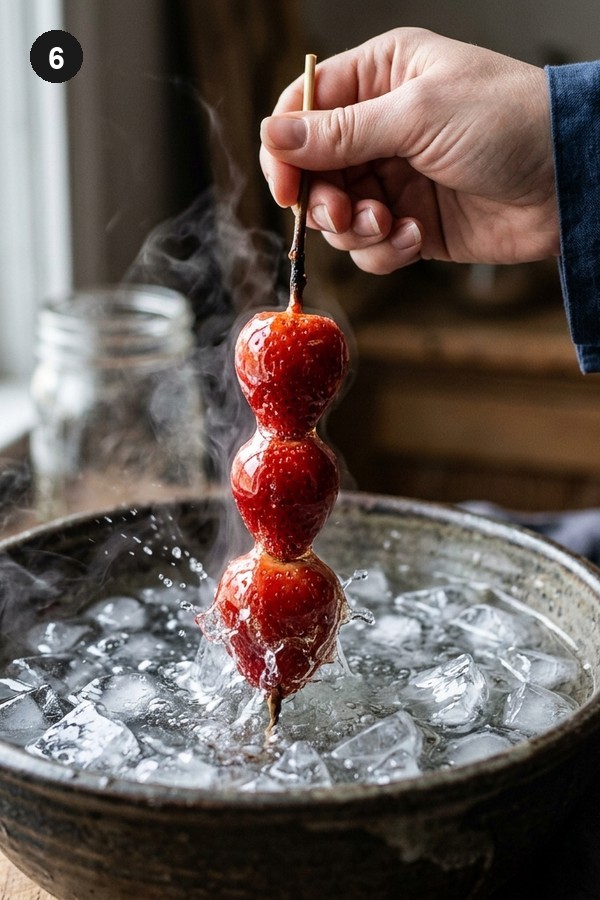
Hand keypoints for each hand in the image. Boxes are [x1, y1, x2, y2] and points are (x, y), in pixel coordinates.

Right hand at [260, 28, 558, 273]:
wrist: (570, 181)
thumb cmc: (507, 122)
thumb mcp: (418, 114)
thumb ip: (341, 132)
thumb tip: (272, 136)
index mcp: (379, 77)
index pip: (304, 110)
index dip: (286, 150)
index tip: (286, 189)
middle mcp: (381, 127)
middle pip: (315, 172)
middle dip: (323, 201)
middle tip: (344, 214)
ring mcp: (396, 179)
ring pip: (338, 215)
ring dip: (355, 229)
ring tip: (390, 226)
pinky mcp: (412, 224)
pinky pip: (371, 247)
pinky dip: (386, 251)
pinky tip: (418, 238)